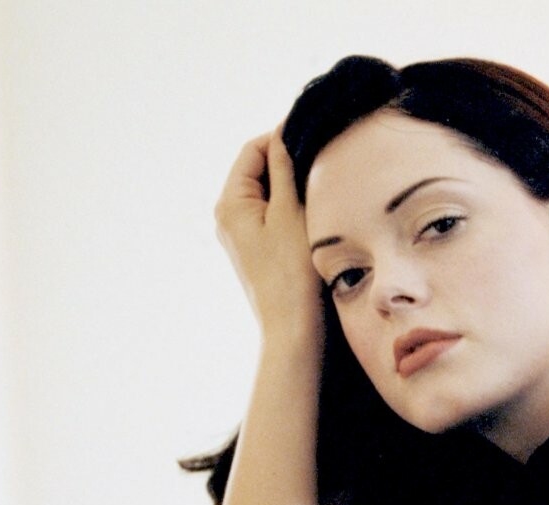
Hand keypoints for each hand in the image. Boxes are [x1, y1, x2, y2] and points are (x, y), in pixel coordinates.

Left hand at [214, 121, 324, 345]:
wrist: (293, 329)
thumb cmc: (292, 273)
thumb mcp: (291, 211)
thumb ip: (284, 168)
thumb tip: (282, 132)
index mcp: (230, 203)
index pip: (252, 150)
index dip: (279, 138)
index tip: (311, 135)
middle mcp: (228, 217)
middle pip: (257, 170)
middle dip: (286, 163)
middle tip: (320, 164)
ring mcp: (241, 235)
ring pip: (267, 193)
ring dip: (291, 186)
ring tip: (318, 191)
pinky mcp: (256, 250)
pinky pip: (271, 215)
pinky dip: (289, 207)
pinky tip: (311, 215)